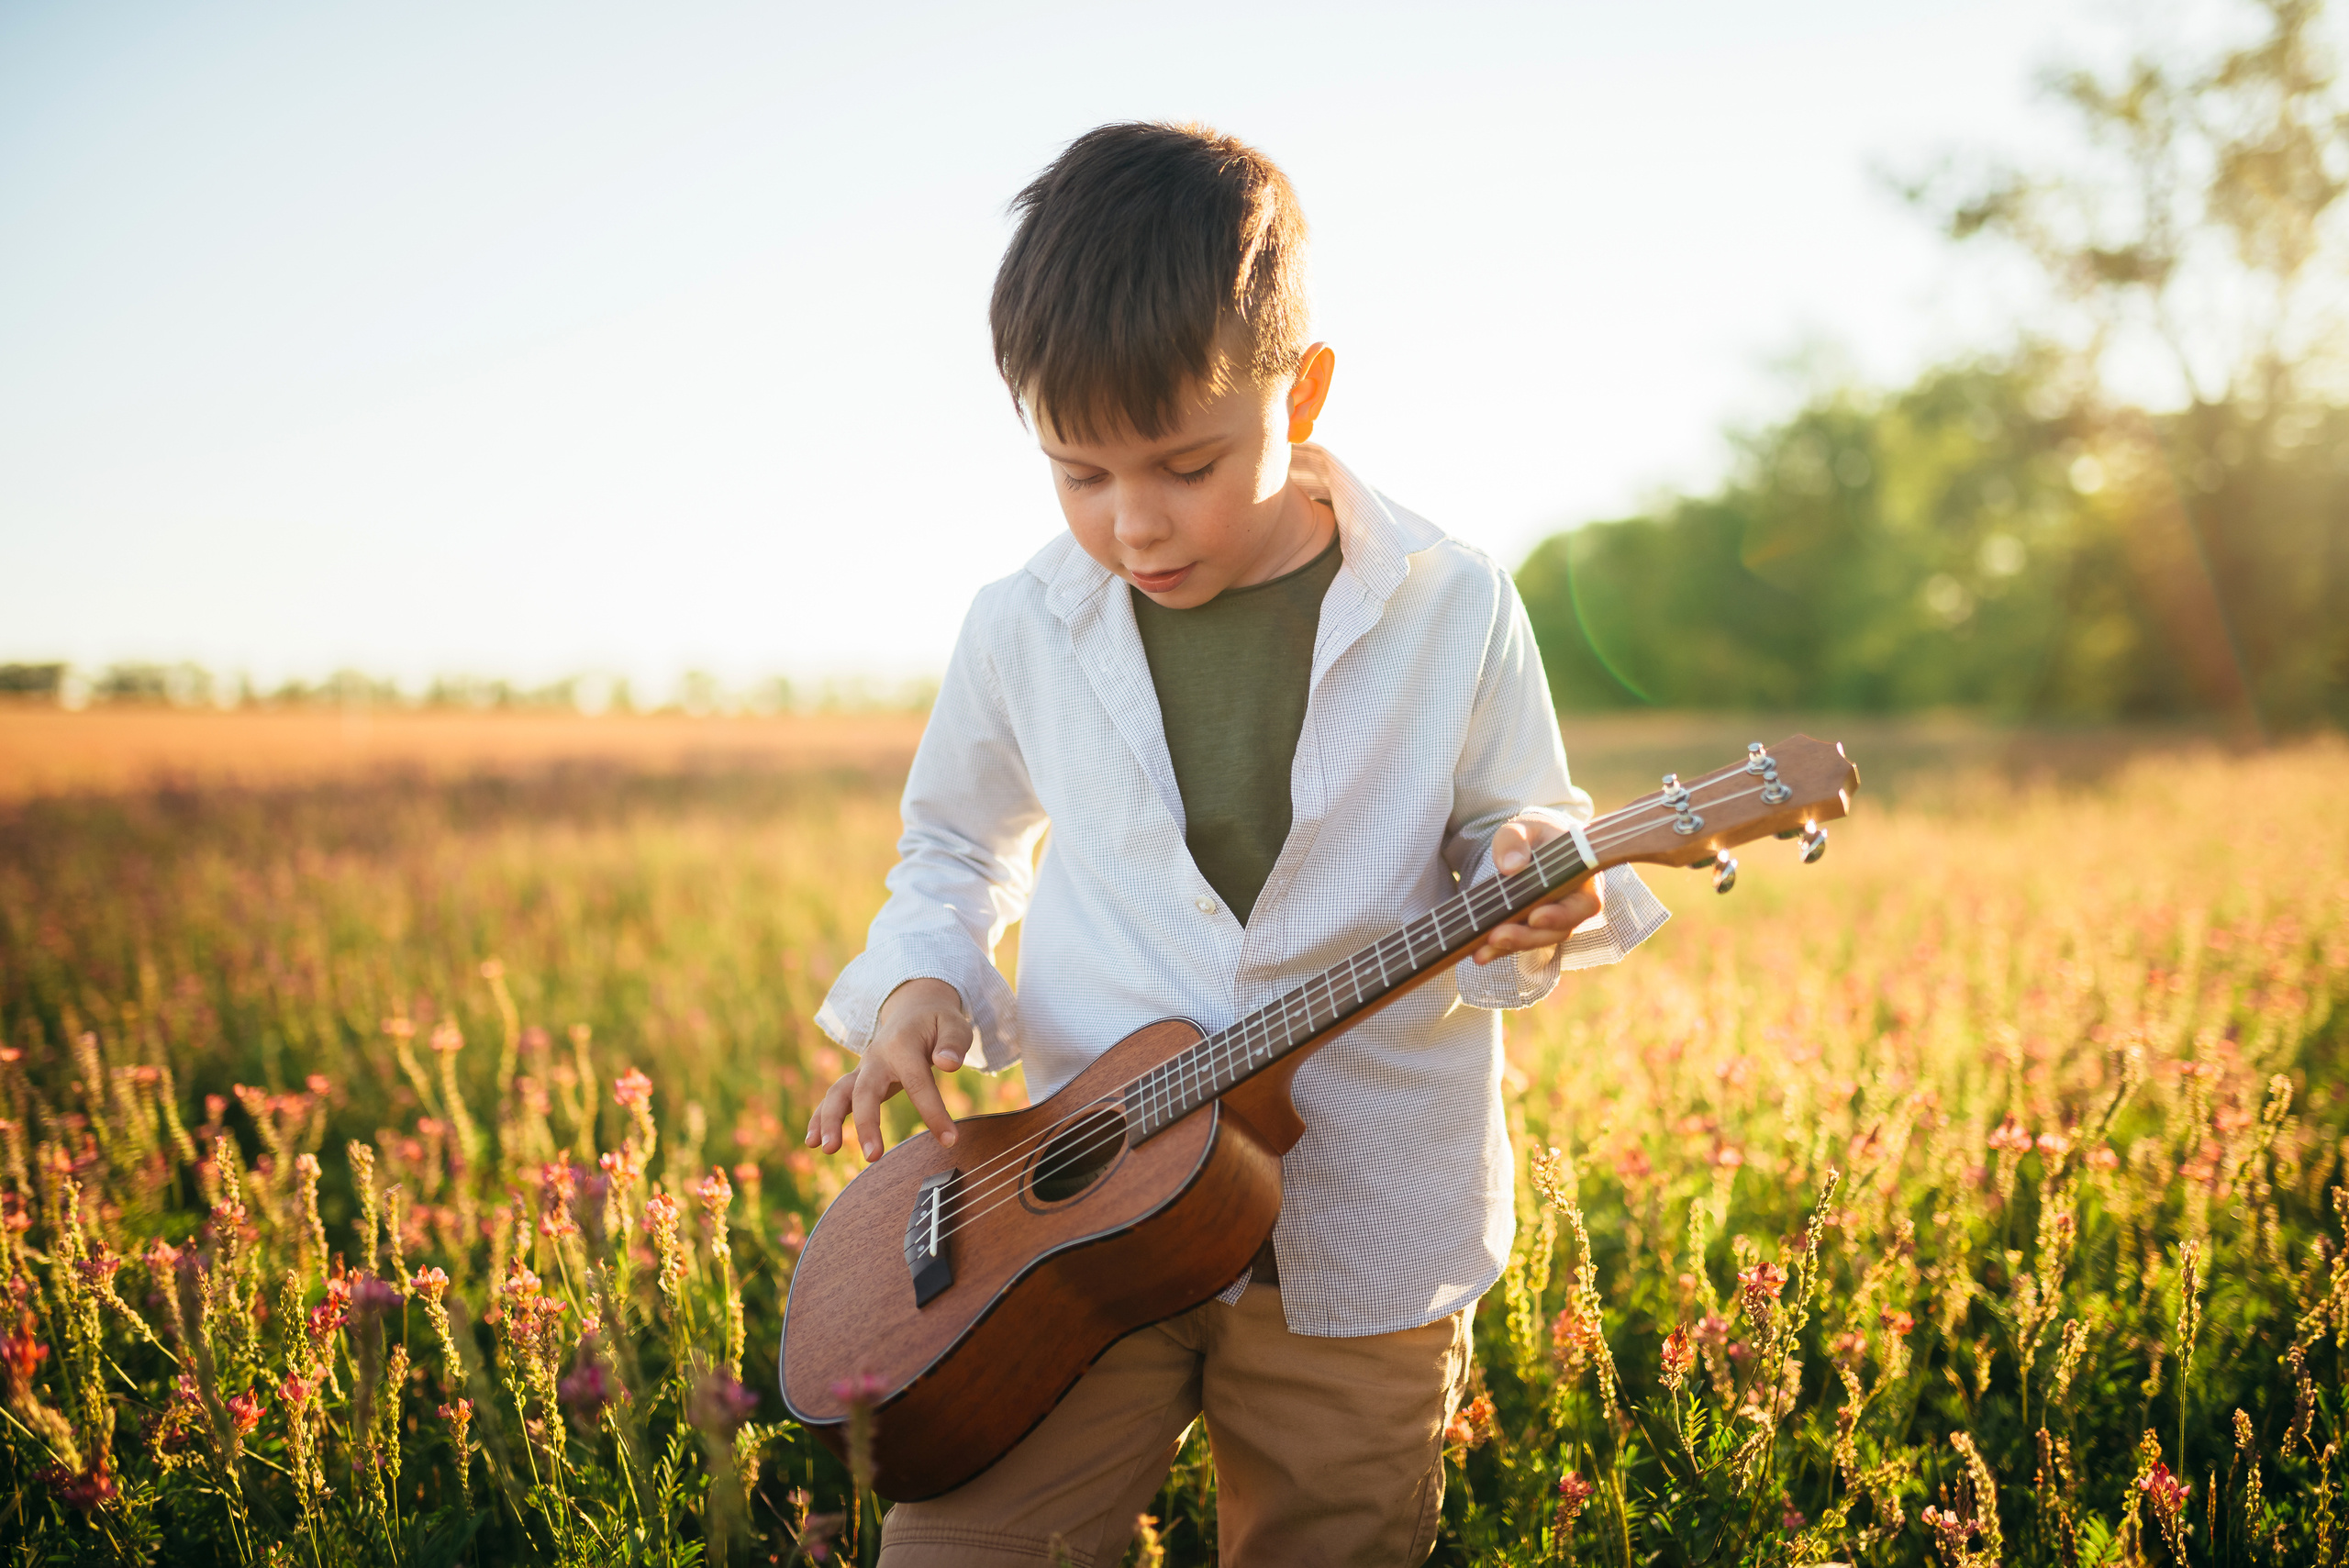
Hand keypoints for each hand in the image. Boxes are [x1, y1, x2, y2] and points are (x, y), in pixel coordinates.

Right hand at [806, 978, 976, 1161]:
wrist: (913, 1010)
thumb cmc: (938, 1022)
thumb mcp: (955, 1024)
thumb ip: (954, 1043)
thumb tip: (948, 1064)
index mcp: (903, 1045)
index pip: (917, 1082)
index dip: (933, 1112)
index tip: (949, 1140)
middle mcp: (877, 1057)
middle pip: (865, 1090)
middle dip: (867, 1123)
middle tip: (873, 1157)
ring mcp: (863, 1069)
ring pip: (839, 1092)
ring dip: (830, 1120)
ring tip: (827, 1150)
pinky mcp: (857, 1080)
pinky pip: (834, 1098)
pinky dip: (820, 1118)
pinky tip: (812, 1142)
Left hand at [1469, 816, 1603, 965]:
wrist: (1534, 844)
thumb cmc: (1536, 834)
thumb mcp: (1525, 827)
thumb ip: (1515, 839)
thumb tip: (1511, 866)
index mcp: (1584, 878)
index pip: (1585, 904)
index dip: (1562, 915)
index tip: (1536, 917)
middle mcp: (1574, 904)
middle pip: (1558, 930)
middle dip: (1527, 937)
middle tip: (1497, 937)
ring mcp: (1555, 920)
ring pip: (1538, 940)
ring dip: (1510, 947)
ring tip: (1481, 950)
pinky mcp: (1535, 928)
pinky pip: (1521, 942)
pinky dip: (1500, 949)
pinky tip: (1478, 953)